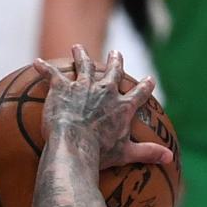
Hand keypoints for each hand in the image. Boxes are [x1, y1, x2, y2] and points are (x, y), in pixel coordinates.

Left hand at [34, 45, 173, 170]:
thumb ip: (148, 153)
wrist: (74, 146)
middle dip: (115, 62)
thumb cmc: (101, 154)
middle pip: (113, 72)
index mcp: (122, 107)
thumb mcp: (127, 154)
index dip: (145, 86)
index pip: (138, 94)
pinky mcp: (61, 87)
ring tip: (77, 48)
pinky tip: (37, 63)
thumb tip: (170, 158)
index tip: (150, 79)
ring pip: (83, 65)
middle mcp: (105, 91)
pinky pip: (51, 74)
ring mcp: (83, 86)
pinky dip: (43, 68)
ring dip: (80, 55)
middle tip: (116, 54)